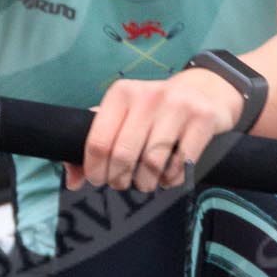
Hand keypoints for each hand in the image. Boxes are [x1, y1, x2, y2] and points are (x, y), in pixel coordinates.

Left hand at [69, 68, 243, 193]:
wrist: (204, 92)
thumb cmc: (155, 111)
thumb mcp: (124, 115)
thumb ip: (96, 143)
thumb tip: (73, 181)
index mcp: (121, 93)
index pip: (97, 140)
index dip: (93, 169)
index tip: (98, 180)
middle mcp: (148, 95)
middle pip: (122, 155)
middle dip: (118, 179)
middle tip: (121, 184)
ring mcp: (177, 106)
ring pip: (151, 163)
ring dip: (145, 182)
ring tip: (145, 181)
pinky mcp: (202, 119)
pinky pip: (181, 164)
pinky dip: (171, 180)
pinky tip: (169, 176)